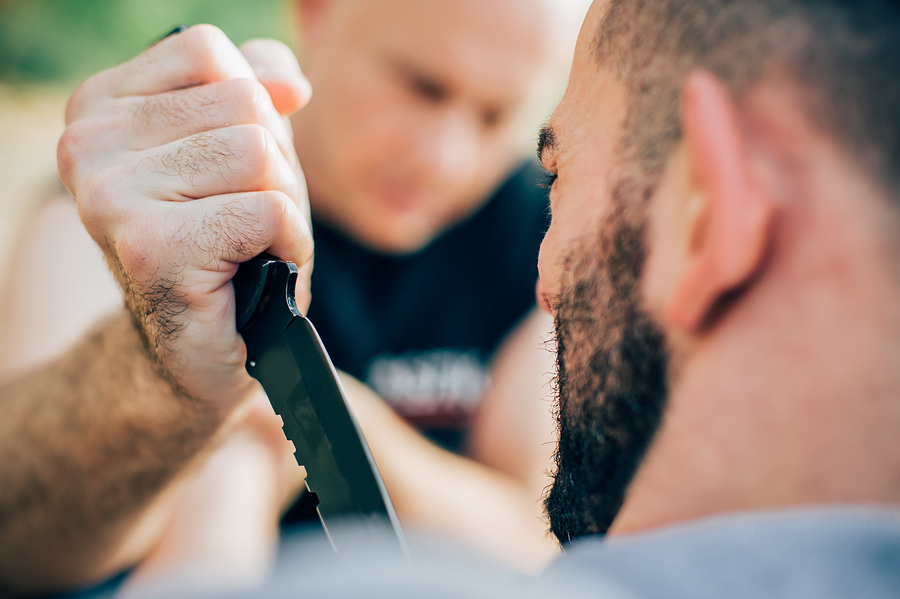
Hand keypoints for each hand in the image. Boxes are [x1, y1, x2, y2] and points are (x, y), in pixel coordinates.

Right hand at [58, 26, 312, 414]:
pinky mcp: (153, 249)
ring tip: (247, 245)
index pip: (209, 52)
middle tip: (245, 221)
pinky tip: (255, 271)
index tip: (233, 169)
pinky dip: (288, 245)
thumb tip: (289, 82)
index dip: (252, 109)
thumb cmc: (227, 242)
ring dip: (282, 207)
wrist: (205, 345)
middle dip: (274, 167)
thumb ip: (254, 90)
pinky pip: (270, 212)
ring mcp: (111, 198)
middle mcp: (88, 145)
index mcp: (99, 107)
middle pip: (244, 105)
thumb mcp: (242, 149)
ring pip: (261, 156)